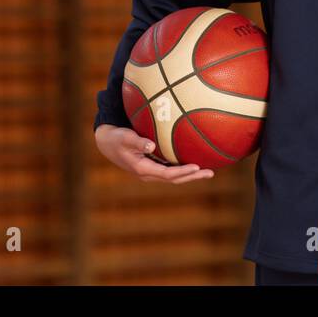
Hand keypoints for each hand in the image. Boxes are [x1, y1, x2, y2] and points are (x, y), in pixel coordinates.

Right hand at [94, 125, 215, 182]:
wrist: (107, 143)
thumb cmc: (116, 137)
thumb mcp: (125, 137)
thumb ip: (138, 141)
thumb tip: (152, 145)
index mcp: (143, 169)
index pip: (167, 173)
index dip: (182, 171)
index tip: (196, 166)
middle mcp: (148, 174)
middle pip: (175, 179)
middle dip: (192, 176)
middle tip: (210, 172)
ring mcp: (151, 172)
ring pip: (174, 177)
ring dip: (190, 175)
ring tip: (208, 171)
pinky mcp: (152, 167)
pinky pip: (171, 170)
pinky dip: (183, 169)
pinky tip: (194, 164)